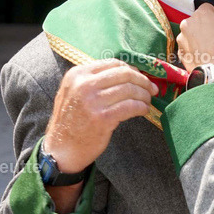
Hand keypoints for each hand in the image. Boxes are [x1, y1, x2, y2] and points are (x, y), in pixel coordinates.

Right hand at [44, 59, 158, 175]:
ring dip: (143, 95)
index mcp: (77, 74)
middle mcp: (84, 85)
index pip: (113, 63)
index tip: (141, 78)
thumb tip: (128, 73)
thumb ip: (94, 80)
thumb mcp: (74, 93)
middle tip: (152, 88)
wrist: (61, 150)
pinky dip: (141, 107)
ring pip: (129, 90)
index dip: (132, 70)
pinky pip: (130, 106)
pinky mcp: (102, 118)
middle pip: (124, 74)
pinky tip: (143, 110)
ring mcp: (92, 101)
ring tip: (148, 101)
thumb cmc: (72, 121)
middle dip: (142, 80)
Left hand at [178, 5, 213, 71]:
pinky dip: (192, 47)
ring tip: (208, 47)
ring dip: (197, 36)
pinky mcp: (179, 50)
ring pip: (190, 33)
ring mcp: (181, 37)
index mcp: (201, 14)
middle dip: (204, 25)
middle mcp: (188, 23)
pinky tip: (202, 54)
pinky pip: (187, 45)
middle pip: (196, 20)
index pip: (207, 7)